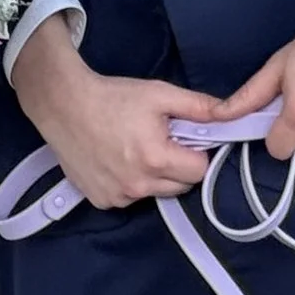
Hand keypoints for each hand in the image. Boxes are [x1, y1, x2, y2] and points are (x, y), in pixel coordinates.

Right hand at [12, 19, 218, 209]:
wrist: (63, 105)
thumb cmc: (113, 97)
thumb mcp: (159, 93)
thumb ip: (198, 106)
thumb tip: (231, 113)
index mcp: (157, 159)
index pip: (200, 170)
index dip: (197, 153)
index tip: (184, 139)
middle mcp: (139, 185)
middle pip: (181, 186)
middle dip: (178, 167)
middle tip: (160, 141)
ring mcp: (119, 197)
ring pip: (157, 194)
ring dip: (155, 177)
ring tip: (136, 149)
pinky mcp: (103, 201)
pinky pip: (131, 198)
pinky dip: (131, 184)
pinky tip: (117, 161)